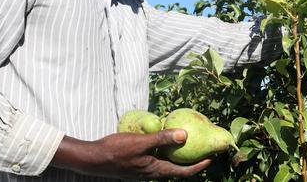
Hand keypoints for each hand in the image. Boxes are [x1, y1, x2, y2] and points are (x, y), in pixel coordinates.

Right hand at [51, 129, 210, 178]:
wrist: (94, 159)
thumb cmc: (117, 151)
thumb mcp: (141, 143)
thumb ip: (162, 139)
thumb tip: (185, 135)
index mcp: (156, 170)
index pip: (183, 172)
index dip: (199, 166)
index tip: (212, 158)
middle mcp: (153, 172)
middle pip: (177, 169)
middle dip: (191, 160)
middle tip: (203, 149)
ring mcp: (145, 169)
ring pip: (167, 164)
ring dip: (178, 156)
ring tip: (187, 144)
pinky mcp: (138, 164)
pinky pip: (157, 159)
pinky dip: (165, 151)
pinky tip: (164, 140)